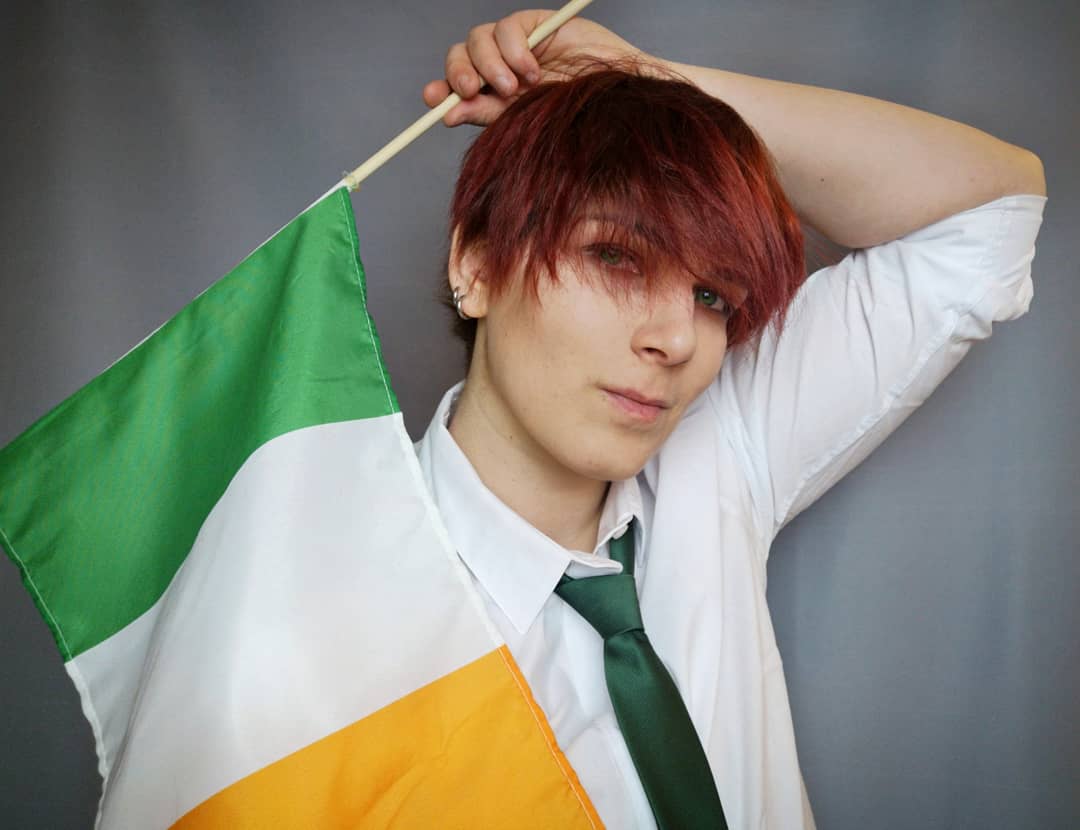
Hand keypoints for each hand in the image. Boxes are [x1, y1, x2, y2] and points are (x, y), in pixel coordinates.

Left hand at [422, 9, 641, 126]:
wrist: (614, 99)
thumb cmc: (574, 115)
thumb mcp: (523, 120)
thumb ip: (485, 113)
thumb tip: (447, 114)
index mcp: (493, 96)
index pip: (455, 86)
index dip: (441, 89)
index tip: (432, 98)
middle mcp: (500, 69)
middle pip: (459, 57)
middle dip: (459, 74)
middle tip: (468, 92)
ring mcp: (515, 46)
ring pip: (477, 40)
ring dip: (489, 65)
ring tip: (515, 86)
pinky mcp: (533, 26)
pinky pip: (506, 28)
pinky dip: (512, 49)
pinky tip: (531, 69)